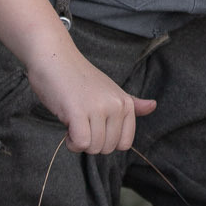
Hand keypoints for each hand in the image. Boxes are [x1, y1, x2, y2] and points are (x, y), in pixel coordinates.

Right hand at [0, 0, 156, 152]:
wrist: (53, 57)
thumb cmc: (77, 77)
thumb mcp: (109, 90)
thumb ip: (131, 103)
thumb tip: (153, 106)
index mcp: (125, 103)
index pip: (125, 144)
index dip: (107, 141)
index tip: (94, 125)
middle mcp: (115, 105)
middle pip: (108, 148)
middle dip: (91, 142)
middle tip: (80, 121)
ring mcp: (98, 108)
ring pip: (93, 148)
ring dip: (79, 143)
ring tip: (72, 122)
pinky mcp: (78, 112)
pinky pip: (81, 144)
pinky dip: (71, 143)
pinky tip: (67, 128)